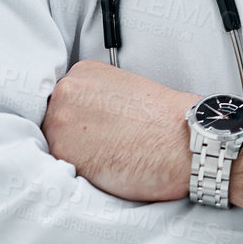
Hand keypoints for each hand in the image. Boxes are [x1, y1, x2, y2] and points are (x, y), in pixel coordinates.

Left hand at [42, 60, 201, 202]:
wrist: (188, 141)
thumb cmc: (168, 121)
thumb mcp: (128, 91)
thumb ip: (99, 100)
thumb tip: (87, 121)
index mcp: (84, 71)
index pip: (65, 99)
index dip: (82, 118)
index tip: (100, 128)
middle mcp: (66, 91)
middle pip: (54, 119)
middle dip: (75, 135)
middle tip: (107, 144)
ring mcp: (60, 121)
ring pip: (54, 144)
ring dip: (75, 154)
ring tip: (109, 157)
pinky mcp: (62, 153)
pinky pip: (60, 167)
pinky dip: (79, 172)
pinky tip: (106, 168)